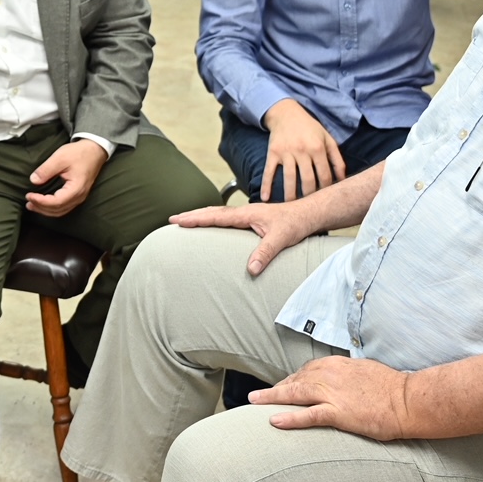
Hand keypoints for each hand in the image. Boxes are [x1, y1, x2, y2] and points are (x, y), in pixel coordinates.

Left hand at [26, 138, 108, 217]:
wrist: (94, 150)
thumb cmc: (79, 153)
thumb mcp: (60, 158)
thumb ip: (46, 170)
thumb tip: (33, 180)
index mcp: (76, 188)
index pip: (56, 202)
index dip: (41, 201)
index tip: (29, 195)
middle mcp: (79, 196)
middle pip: (57, 210)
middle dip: (41, 208)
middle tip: (28, 201)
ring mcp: (80, 197)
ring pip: (61, 211)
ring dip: (45, 210)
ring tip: (32, 205)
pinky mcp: (78, 195)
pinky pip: (64, 207)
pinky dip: (52, 208)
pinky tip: (44, 204)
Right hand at [168, 195, 325, 275]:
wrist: (309, 215)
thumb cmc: (296, 224)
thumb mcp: (281, 239)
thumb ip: (265, 253)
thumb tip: (251, 269)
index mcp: (247, 214)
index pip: (215, 216)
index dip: (196, 218)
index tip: (178, 220)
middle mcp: (245, 212)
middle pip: (212, 211)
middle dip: (192, 215)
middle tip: (173, 219)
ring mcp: (248, 215)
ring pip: (219, 213)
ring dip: (202, 216)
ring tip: (186, 221)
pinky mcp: (253, 220)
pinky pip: (227, 218)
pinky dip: (215, 220)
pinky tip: (213, 226)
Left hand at [250, 356, 413, 440]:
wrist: (408, 400)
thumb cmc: (392, 389)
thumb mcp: (365, 373)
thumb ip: (348, 376)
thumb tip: (341, 382)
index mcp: (337, 364)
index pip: (306, 371)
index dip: (291, 380)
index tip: (281, 387)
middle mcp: (330, 374)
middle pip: (296, 380)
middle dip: (277, 389)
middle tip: (260, 398)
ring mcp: (333, 393)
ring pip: (294, 393)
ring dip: (271, 398)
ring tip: (254, 403)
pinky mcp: (338, 412)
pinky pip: (308, 415)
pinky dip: (289, 417)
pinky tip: (273, 420)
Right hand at [260, 99, 344, 201]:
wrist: (286, 113)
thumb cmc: (310, 128)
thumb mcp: (327, 139)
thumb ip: (337, 159)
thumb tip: (342, 179)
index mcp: (318, 148)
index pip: (324, 175)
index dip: (326, 190)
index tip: (324, 199)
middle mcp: (302, 151)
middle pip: (307, 180)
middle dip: (309, 196)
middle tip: (309, 208)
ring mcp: (286, 152)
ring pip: (289, 179)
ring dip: (290, 196)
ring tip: (291, 208)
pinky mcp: (273, 152)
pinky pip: (269, 171)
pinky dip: (266, 185)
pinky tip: (266, 198)